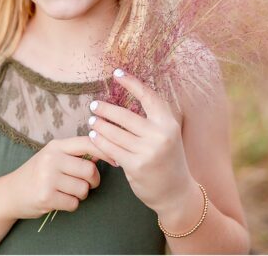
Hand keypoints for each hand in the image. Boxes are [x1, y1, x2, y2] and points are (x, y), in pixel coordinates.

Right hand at [2, 135, 101, 220]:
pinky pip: (74, 203)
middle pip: (90, 170)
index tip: (115, 160)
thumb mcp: (52, 156)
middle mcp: (52, 158)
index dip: (105, 151)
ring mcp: (48, 177)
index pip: (87, 143)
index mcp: (56, 146)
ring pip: (83, 189)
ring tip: (68, 192)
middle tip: (86, 184)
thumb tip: (104, 152)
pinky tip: (59, 200)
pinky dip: (71, 205)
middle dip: (93, 181)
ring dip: (81, 195)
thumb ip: (74, 154)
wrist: (11, 192)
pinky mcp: (47, 196)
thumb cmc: (37, 174)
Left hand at [87, 70, 192, 217]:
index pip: (148, 96)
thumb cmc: (168, 158)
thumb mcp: (167, 134)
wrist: (176, 194)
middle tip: (94, 105)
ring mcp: (148, 152)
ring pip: (115, 133)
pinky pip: (112, 149)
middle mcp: (160, 136)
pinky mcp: (136, 166)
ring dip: (100, 125)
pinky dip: (100, 141)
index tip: (116, 73)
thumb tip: (127, 94)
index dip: (132, 83)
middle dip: (105, 109)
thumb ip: (152, 118)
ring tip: (92, 120)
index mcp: (168, 123)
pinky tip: (94, 136)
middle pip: (124, 115)